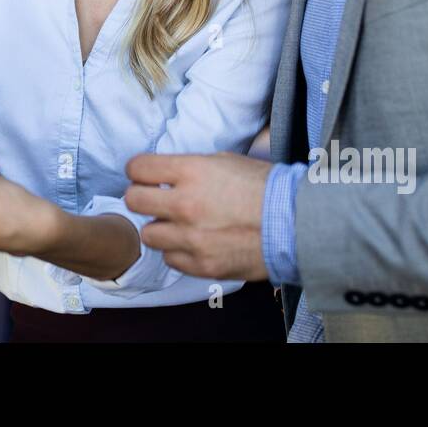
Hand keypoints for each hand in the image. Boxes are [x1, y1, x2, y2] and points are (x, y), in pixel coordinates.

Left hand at [124, 152, 272, 281]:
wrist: (294, 223)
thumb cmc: (264, 187)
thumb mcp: (225, 161)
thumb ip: (190, 168)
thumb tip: (166, 174)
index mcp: (191, 171)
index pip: (137, 168)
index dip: (138, 170)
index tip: (144, 175)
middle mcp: (185, 204)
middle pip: (133, 200)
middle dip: (142, 197)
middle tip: (155, 199)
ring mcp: (191, 238)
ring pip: (148, 234)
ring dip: (160, 227)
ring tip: (178, 224)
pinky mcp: (201, 265)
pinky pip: (170, 258)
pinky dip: (178, 251)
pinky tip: (195, 242)